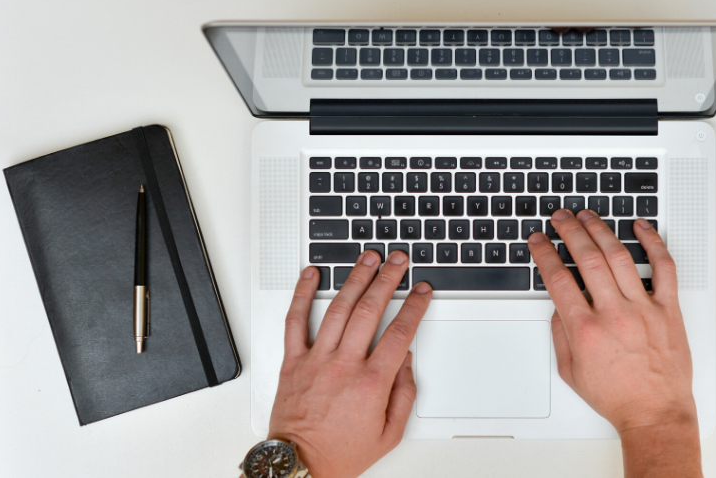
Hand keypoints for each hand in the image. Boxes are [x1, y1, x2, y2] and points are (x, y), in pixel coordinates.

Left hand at [267, 250, 431, 477]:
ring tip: (367, 258)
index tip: (422, 292)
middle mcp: (343, 365)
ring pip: (338, 308)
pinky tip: (311, 274)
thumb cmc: (340, 452)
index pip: (399, 332)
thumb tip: (406, 361)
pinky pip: (295, 320)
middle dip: (388, 280)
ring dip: (355, 278)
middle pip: (370, 310)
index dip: (415, 307)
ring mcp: (316, 360)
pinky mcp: (292, 361)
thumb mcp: (389, 433)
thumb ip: (404, 394)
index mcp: (371, 383)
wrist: (299, 465)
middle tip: (398, 261)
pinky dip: (302, 294)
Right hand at [528, 210, 700, 476]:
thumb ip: (561, 334)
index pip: (558, 279)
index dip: (544, 254)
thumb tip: (559, 304)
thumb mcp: (571, 371)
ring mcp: (644, 308)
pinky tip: (641, 227)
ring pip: (620, 256)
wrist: (655, 413)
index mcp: (586, 330)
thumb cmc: (617, 396)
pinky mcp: (668, 309)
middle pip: (587, 258)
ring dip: (601, 230)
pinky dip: (653, 243)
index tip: (539, 241)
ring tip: (588, 216)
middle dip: (569, 231)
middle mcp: (614, 314)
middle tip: (560, 218)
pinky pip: (664, 267)